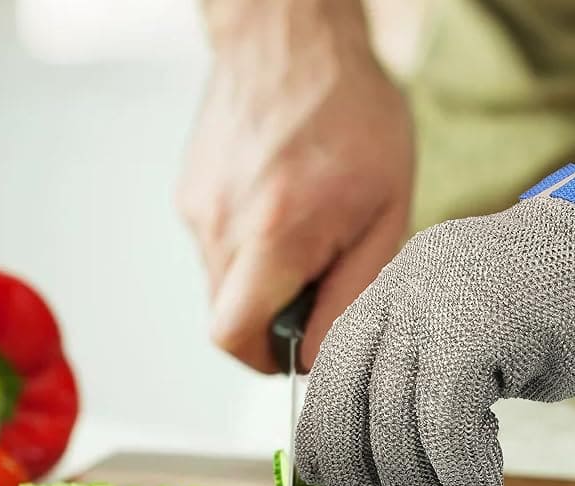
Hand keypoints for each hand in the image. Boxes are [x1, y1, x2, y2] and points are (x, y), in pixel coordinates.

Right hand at [176, 14, 412, 373]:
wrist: (290, 38)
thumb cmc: (351, 111)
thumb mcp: (386, 210)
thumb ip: (355, 291)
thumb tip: (325, 354)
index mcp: (274, 234)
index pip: (237, 338)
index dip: (272, 359)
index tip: (306, 346)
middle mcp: (221, 224)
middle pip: (227, 318)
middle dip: (274, 319)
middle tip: (320, 279)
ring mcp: (196, 207)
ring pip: (222, 284)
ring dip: (263, 279)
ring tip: (307, 228)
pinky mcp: (188, 192)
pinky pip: (215, 247)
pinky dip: (249, 245)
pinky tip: (284, 203)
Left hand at [295, 98, 574, 485]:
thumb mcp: (489, 322)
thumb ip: (437, 358)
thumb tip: (391, 438)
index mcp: (409, 277)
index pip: (338, 359)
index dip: (326, 425)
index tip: (328, 475)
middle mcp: (416, 280)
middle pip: (353, 388)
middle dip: (357, 463)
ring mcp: (447, 296)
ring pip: (396, 410)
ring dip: (410, 478)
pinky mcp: (487, 322)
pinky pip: (445, 417)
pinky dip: (457, 467)